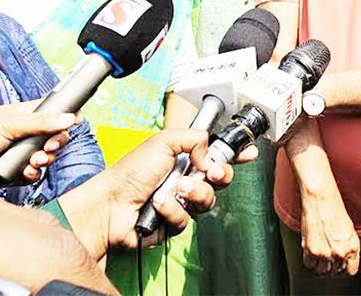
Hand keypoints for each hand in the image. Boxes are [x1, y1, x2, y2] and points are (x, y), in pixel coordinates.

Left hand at [0, 101, 78, 189]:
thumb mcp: (6, 124)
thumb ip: (39, 123)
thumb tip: (68, 118)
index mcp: (17, 115)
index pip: (48, 111)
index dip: (64, 115)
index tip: (76, 120)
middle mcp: (18, 134)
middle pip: (51, 137)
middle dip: (54, 142)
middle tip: (49, 146)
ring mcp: (14, 155)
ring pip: (43, 158)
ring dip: (43, 160)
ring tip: (34, 161)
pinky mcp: (10, 175)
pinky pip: (31, 176)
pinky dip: (32, 176)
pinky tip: (25, 173)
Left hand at [58, 128, 247, 254]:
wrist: (111, 204)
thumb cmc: (130, 172)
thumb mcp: (163, 141)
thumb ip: (193, 139)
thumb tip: (209, 153)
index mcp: (184, 157)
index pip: (216, 153)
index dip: (235, 154)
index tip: (249, 152)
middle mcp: (186, 178)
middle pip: (220, 178)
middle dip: (220, 174)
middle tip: (211, 171)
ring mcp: (181, 201)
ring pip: (208, 200)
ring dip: (194, 192)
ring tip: (178, 188)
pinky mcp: (175, 222)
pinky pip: (187, 218)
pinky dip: (174, 210)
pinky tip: (160, 205)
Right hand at [299, 189, 359, 275]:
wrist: (321, 200)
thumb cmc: (334, 210)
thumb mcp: (349, 231)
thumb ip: (348, 248)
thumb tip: (344, 259)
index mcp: (353, 248)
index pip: (351, 271)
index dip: (344, 267)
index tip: (340, 265)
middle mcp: (340, 253)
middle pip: (335, 272)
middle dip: (331, 265)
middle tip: (327, 256)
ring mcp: (325, 253)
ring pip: (322, 271)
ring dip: (320, 265)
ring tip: (319, 255)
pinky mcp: (311, 250)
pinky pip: (309, 265)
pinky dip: (309, 260)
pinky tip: (311, 252)